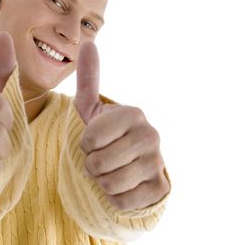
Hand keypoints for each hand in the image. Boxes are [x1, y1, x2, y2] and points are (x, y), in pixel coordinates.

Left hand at [74, 41, 169, 210]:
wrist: (129, 170)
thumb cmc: (105, 137)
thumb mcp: (92, 109)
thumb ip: (89, 78)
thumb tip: (87, 43)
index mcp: (133, 113)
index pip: (91, 138)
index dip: (85, 145)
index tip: (93, 141)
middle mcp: (150, 134)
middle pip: (99, 163)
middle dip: (92, 166)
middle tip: (102, 159)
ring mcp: (158, 162)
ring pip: (110, 184)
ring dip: (103, 183)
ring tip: (111, 171)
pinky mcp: (161, 188)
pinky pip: (123, 201)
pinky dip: (116, 199)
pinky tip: (124, 186)